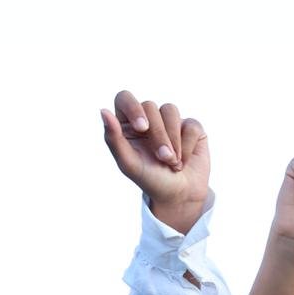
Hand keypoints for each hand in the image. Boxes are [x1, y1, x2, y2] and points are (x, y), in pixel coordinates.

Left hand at [100, 90, 208, 234]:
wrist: (179, 196)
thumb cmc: (151, 180)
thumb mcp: (129, 164)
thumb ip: (113, 139)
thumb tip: (103, 111)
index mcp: (128, 124)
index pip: (125, 98)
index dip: (134, 108)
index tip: (143, 128)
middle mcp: (149, 118)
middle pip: (150, 106)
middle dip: (158, 135)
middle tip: (162, 158)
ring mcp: (170, 121)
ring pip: (171, 110)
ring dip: (173, 140)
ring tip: (173, 162)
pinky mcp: (190, 127)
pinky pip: (190, 125)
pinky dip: (187, 146)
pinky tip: (184, 160)